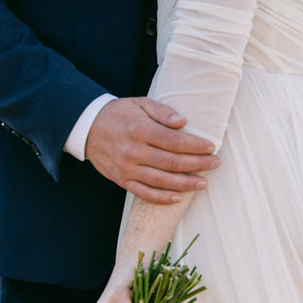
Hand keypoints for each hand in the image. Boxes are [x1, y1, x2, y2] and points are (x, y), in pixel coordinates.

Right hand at [85, 97, 219, 203]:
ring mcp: (127, 168)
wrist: (87, 127)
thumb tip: (183, 123)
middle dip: (198, 164)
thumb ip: (162, 111)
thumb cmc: (118, 114)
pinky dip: (162, 198)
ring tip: (204, 182)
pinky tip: (178, 198)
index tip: (211, 147)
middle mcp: (133, 151)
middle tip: (215, 164)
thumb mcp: (140, 103)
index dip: (195, 146)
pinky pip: (144, 193)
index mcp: (140, 130)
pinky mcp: (121, 180)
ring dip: (185, 184)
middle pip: (172, 162)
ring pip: (161, 181)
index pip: (174, 141)